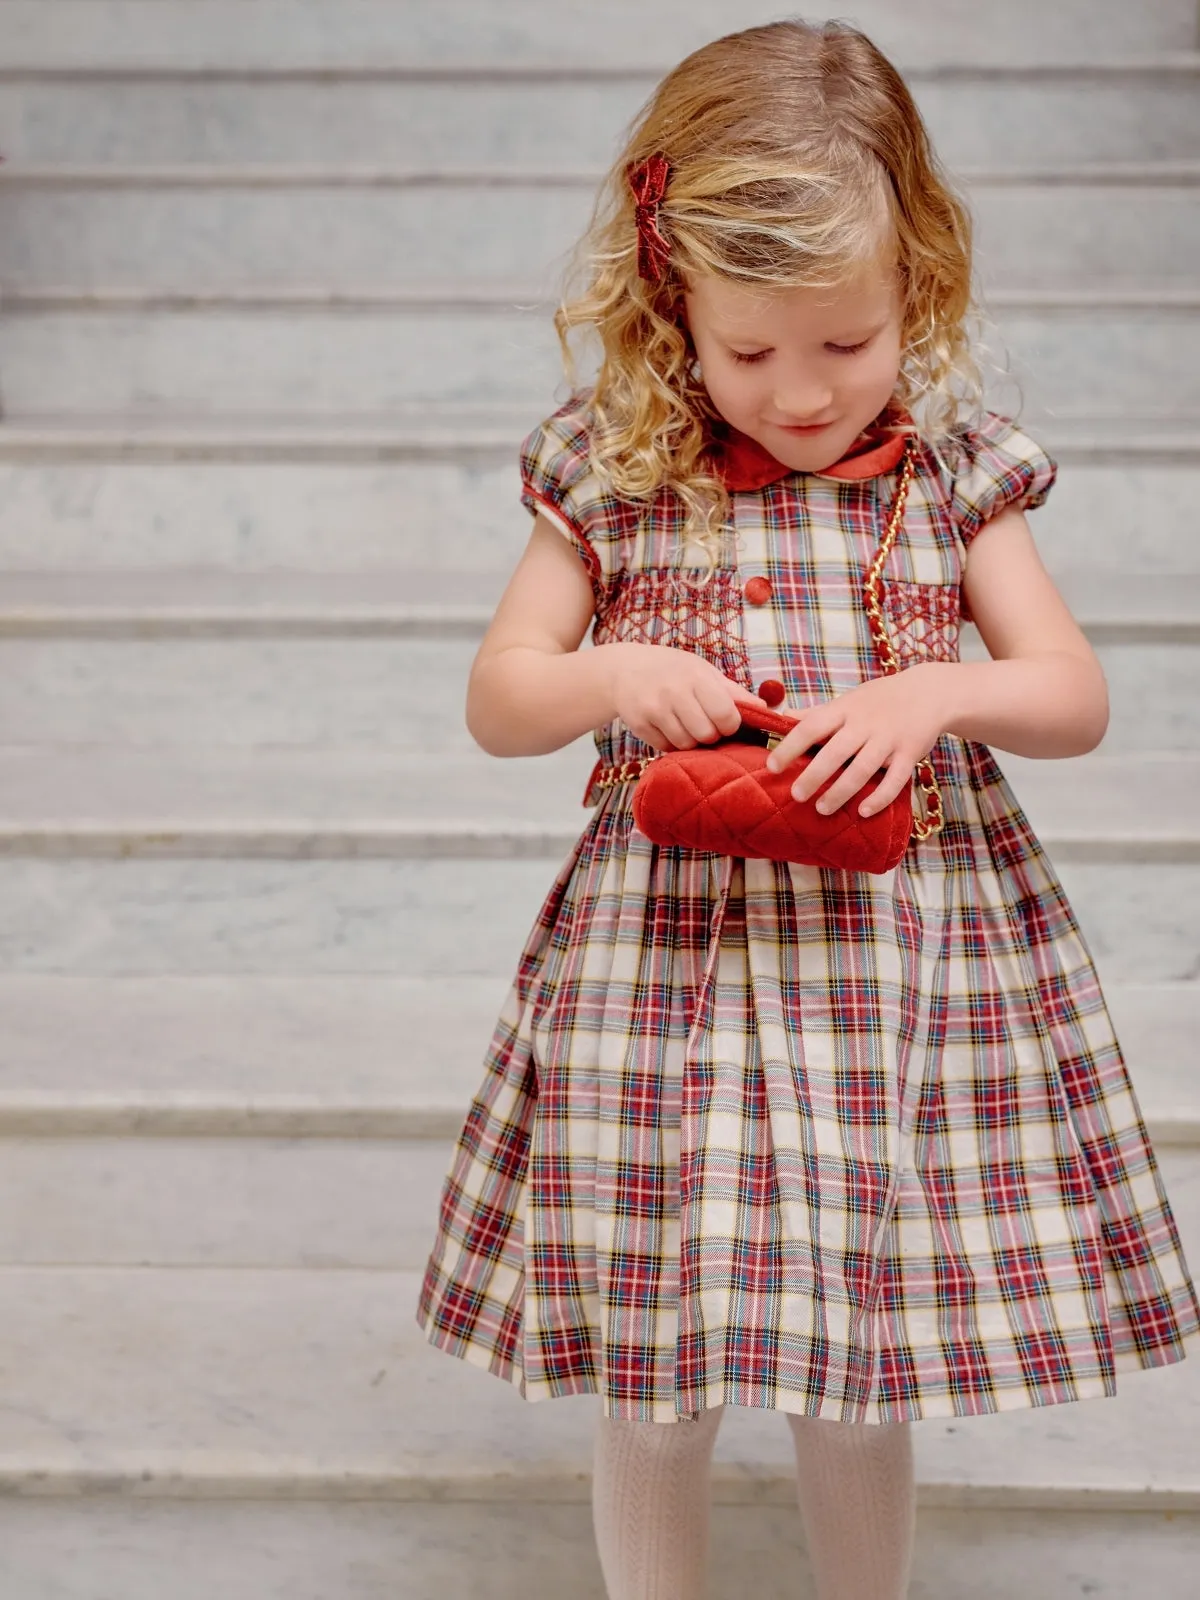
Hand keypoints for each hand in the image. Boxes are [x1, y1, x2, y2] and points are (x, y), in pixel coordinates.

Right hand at [604, 643, 765, 750]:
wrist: (625, 669)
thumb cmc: (674, 670)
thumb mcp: (704, 671)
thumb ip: (734, 692)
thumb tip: (767, 711)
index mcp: (695, 677)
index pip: (726, 715)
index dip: (730, 725)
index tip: (725, 722)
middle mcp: (673, 692)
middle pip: (707, 735)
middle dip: (711, 735)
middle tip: (704, 724)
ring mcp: (654, 709)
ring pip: (686, 744)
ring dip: (691, 741)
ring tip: (686, 724)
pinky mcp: (639, 724)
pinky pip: (666, 747)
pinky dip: (671, 743)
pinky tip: (668, 726)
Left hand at [764, 664, 953, 816]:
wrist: (930, 693)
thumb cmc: (880, 700)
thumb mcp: (848, 700)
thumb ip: (817, 713)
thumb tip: (781, 718)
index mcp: (845, 709)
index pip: (811, 726)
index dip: (790, 746)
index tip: (772, 766)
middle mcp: (866, 724)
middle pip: (835, 752)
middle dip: (814, 775)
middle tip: (796, 795)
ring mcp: (889, 739)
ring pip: (862, 769)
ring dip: (841, 792)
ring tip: (822, 809)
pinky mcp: (910, 754)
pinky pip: (895, 780)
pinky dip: (880, 798)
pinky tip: (863, 812)